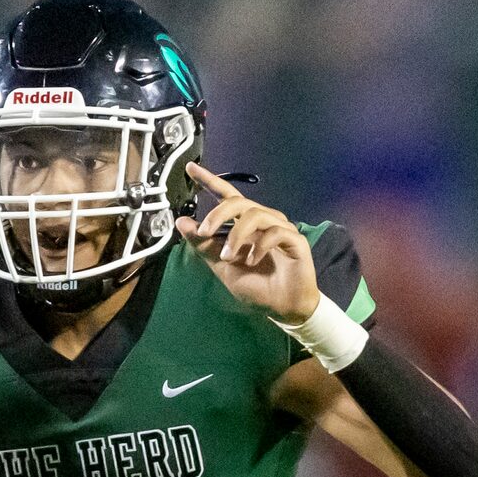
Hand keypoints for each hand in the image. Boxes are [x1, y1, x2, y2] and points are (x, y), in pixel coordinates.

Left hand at [175, 162, 319, 324]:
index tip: (191, 168)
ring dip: (236, 236)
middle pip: (238, 202)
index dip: (209, 181)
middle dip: (217, 215)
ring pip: (255, 215)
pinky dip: (259, 246)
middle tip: (203, 233)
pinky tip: (252, 261)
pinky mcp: (295, 240)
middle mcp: (262, 220)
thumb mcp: (223, 267)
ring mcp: (280, 228)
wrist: (282, 308)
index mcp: (245, 224)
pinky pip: (275, 232)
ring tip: (228, 258)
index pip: (227, 196)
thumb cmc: (257, 286)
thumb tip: (182, 222)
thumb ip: (204, 245)